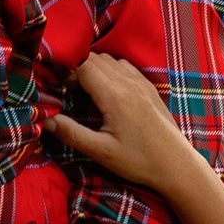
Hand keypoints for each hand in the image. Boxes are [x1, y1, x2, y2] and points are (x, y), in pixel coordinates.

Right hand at [56, 50, 201, 194]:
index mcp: (114, 96)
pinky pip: (125, 66)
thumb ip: (72, 133)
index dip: (66, 71)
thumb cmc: (139, 160)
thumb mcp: (101, 151)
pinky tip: (107, 91)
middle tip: (68, 90)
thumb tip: (46, 120)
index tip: (59, 88)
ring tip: (86, 91)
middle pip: (95, 58)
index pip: (83, 65)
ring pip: (110, 60)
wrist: (176, 165)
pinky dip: (111, 70)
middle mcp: (129, 82)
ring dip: (94, 68)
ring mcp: (141, 82)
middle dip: (77, 68)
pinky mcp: (149, 88)